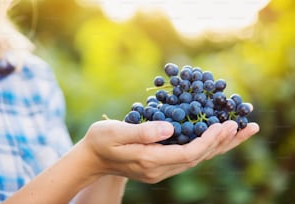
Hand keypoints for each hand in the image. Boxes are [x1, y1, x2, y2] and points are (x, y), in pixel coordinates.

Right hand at [81, 118, 258, 183]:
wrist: (93, 158)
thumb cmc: (101, 141)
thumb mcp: (116, 133)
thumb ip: (142, 132)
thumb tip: (170, 127)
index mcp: (150, 161)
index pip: (189, 153)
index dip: (209, 139)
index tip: (226, 124)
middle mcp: (160, 169)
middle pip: (200, 158)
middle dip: (224, 142)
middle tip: (248, 126)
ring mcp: (162, 169)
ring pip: (197, 158)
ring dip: (220, 145)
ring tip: (240, 131)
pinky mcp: (161, 163)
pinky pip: (190, 156)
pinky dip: (206, 145)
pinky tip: (216, 136)